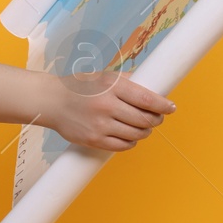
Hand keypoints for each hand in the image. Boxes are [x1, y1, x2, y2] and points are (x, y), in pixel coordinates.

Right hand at [38, 70, 175, 151]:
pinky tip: (129, 135)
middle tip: (158, 118)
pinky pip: (123, 146)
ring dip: (145, 132)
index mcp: (111, 86)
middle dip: (156, 120)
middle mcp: (107, 105)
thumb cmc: (80, 87)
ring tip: (143, 127)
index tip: (171, 107)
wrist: (51, 101)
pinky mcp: (94, 140)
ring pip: (136, 134)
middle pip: (144, 119)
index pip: (146, 99)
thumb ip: (127, 81)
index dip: (163, 105)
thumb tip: (154, 87)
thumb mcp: (103, 76)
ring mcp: (100, 125)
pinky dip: (131, 142)